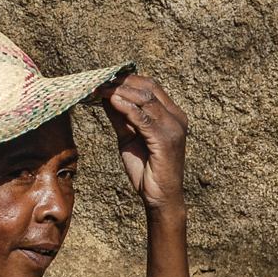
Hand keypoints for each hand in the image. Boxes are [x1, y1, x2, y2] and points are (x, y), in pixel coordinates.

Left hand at [98, 75, 187, 214]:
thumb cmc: (146, 169)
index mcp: (172, 115)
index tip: (106, 78)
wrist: (159, 197)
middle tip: (101, 81)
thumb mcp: (129, 138)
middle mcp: (177, 118)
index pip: (151, 87)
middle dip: (123, 82)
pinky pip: (144, 119)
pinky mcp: (166, 140)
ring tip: (102, 90)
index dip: (128, 79)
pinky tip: (112, 102)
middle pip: (149, 88)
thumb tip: (106, 97)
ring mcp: (174, 128)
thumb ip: (121, 118)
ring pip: (146, 99)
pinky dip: (127, 108)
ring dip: (121, 92)